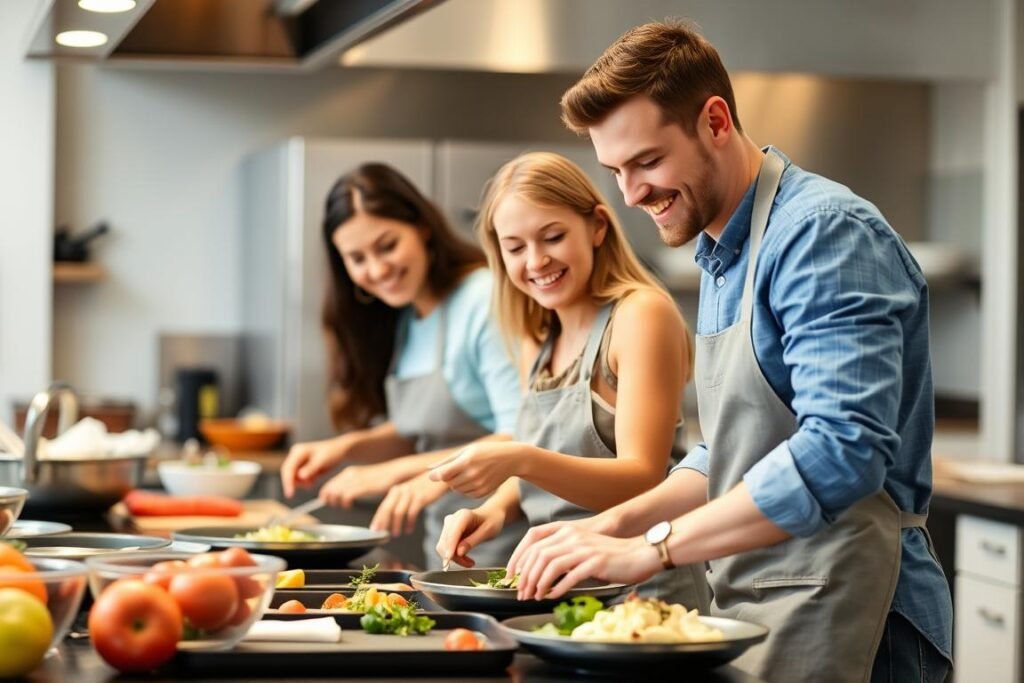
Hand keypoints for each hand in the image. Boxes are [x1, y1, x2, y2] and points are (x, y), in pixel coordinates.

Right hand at [280, 435, 351, 497]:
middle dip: (293, 483)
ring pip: (293, 477)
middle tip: (297, 493)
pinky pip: (299, 478)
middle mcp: (296, 455)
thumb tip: (300, 476)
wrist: (339, 450)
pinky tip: (314, 479)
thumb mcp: (322, 460)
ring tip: (313, 481)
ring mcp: (298, 461)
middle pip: (288, 473)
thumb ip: (311, 468)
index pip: (288, 468)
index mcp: (298, 451)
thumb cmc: (332, 452)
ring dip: (301, 482)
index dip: (288, 481)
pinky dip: (305, 482)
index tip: (290, 494)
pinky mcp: (302, 466)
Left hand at [316, 460, 409, 508]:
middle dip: (330, 501)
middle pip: (330, 491)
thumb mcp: (362, 480)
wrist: (395, 472)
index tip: (329, 504)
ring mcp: (357, 480)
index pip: (328, 486)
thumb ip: (350, 486)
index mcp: (348, 473)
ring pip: (336, 493)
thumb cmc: (379, 479)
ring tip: (344, 507)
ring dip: (337, 503)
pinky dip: (345, 503)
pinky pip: (347, 495)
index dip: (325, 497)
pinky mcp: (363, 485)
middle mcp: (350, 474)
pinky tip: (350, 506)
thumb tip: (337, 496)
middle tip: (337, 507)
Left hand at [370, 473, 448, 536]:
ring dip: (396, 525)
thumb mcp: (408, 492)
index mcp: (396, 489)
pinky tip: (409, 529)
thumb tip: (389, 518)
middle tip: (380, 534)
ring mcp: (411, 494)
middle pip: (388, 509)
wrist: (441, 477)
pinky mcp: (421, 498)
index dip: (377, 518)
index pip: (383, 506)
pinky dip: (409, 523)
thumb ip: (399, 501)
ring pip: (399, 512)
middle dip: (383, 523)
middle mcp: (401, 490)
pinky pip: (412, 513)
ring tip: (396, 534)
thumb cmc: (424, 487)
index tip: (374, 529)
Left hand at [428, 442, 520, 498]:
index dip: (435, 476)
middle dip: (448, 477)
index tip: (434, 475)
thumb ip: (447, 461)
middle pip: (448, 482)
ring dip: (457, 483)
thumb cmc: (486, 451)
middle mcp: (472, 474)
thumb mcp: (467, 450)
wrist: (511, 459)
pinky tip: (475, 479)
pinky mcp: (482, 493)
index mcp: (466, 461)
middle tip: (458, 468)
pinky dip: (466, 488)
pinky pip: (465, 494)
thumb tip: (429, 470)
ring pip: (456, 489)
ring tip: (467, 472)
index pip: (443, 474)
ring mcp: (478, 485)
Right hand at [435, 507, 503, 568]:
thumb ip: (473, 541)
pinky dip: (454, 555)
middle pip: (446, 542)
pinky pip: (446, 547)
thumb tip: (458, 552)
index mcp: (463, 516)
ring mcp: (449, 525)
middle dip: (455, 556)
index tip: (448, 559)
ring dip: (454, 558)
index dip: (450, 547)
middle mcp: (452, 519)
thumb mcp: (487, 532)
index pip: (453, 533)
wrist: (491, 515)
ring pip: (444, 547)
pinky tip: (465, 558)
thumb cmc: (492, 521)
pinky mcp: (448, 532)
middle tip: (469, 564)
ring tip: (469, 563)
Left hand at [510, 526, 660, 600]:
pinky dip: (558, 588)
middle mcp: (573, 536)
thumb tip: (539, 572)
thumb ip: (562, 554)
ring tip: (536, 596)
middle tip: (522, 592)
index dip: (518, 559)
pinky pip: (570, 576)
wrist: (639, 554)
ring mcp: (584, 548)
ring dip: (539, 583)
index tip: (512, 576)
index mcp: (567, 531)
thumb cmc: (611, 555)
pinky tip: (553, 596)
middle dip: (526, 576)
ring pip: (551, 565)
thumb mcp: (582, 549)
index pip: (533, 541)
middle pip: (539, 555)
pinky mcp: (596, 561)